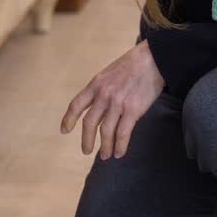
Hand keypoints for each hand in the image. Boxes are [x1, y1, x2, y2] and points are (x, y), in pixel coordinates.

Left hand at [60, 40, 164, 160]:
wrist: (152, 59)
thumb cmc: (132, 66)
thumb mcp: (109, 73)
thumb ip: (102, 90)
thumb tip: (98, 109)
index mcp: (95, 84)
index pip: (76, 104)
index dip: (69, 119)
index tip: (64, 130)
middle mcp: (103, 94)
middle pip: (89, 123)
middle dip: (87, 140)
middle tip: (86, 151)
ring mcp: (117, 103)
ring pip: (106, 132)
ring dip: (105, 147)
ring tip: (105, 156)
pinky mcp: (133, 110)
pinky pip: (123, 133)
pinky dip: (120, 146)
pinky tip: (119, 153)